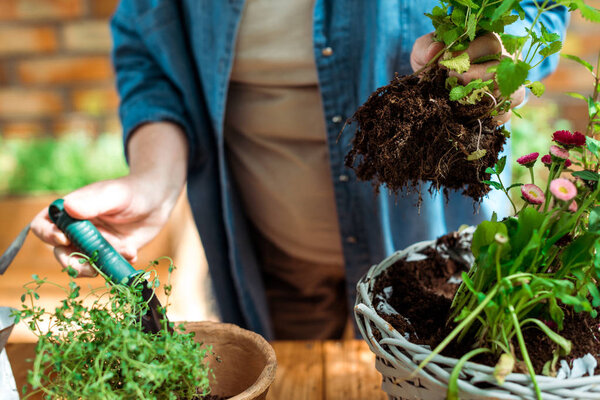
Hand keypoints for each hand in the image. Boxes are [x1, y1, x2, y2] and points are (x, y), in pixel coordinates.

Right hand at [31, 175, 179, 276]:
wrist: (158, 201)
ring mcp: (93, 244)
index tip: (64, 238)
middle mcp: (78, 230)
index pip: (43, 224)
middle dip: (72, 263)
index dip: (47, 234)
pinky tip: (132, 254)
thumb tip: (68, 207)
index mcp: (70, 211)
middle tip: (90, 267)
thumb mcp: (115, 194)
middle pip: (60, 252)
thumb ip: (93, 201)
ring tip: (121, 254)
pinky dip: (116, 266)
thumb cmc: (133, 190)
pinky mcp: (110, 255)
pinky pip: (106, 267)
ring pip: (82, 264)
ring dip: (97, 266)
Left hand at [410, 32, 524, 124]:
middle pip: (502, 68)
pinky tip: (469, 114)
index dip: (471, 52)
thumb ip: (426, 48)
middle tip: (455, 79)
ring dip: (486, 97)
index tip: (449, 61)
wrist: (431, 86)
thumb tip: (435, 51)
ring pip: (512, 91)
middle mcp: (501, 63)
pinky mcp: (501, 107)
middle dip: (477, 75)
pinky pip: (505, 113)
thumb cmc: (433, 63)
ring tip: (462, 99)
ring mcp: (505, 86)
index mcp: (485, 42)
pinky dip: (489, 116)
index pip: (489, 43)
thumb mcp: (423, 51)